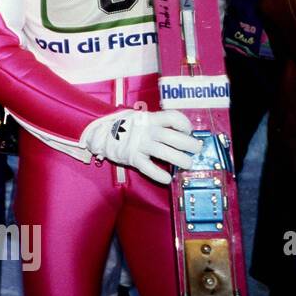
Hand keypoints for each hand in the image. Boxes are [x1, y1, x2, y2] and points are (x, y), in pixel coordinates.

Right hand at [81, 109, 202, 183]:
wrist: (99, 132)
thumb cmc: (125, 127)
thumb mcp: (141, 118)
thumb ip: (157, 123)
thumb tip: (180, 132)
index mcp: (149, 118)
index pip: (173, 117)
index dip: (185, 124)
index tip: (188, 131)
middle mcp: (146, 131)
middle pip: (174, 137)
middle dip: (190, 144)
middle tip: (195, 150)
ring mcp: (139, 144)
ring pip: (165, 153)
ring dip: (181, 160)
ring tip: (187, 164)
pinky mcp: (132, 158)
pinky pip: (149, 168)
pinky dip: (159, 175)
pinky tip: (167, 178)